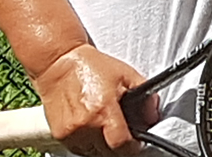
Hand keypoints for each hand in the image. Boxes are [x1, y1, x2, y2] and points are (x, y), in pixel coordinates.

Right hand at [33, 44, 151, 156]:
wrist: (59, 64)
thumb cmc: (93, 67)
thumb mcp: (127, 75)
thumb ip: (146, 98)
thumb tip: (153, 118)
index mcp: (104, 110)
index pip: (122, 145)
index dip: (133, 146)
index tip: (137, 142)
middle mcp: (86, 125)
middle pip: (108, 152)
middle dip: (119, 146)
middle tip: (123, 133)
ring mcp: (71, 132)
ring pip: (94, 153)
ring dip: (103, 146)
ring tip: (105, 127)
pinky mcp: (59, 135)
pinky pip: (79, 149)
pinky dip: (88, 143)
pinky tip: (92, 128)